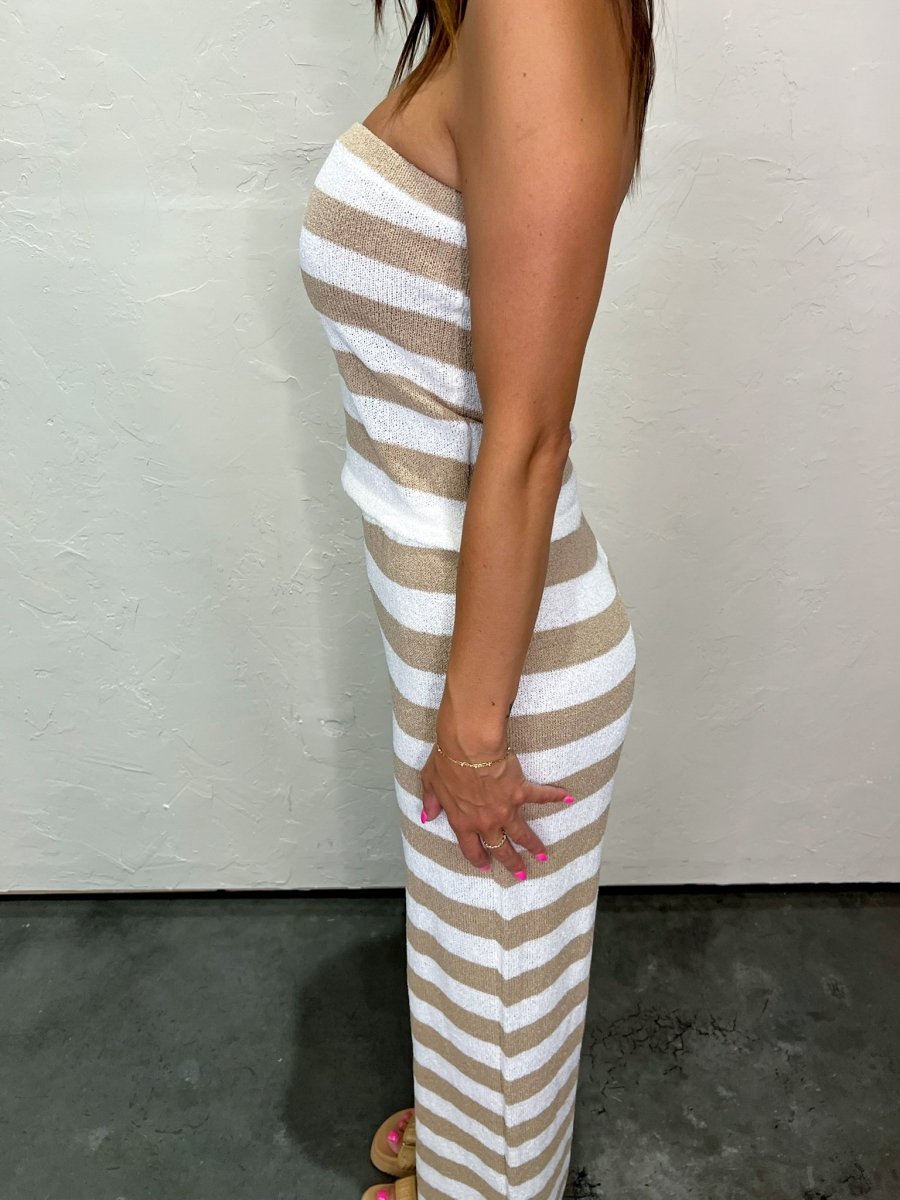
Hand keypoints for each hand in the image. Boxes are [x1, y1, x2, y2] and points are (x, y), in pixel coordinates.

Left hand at [418, 736, 573, 879]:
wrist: (468, 746)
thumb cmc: (446, 761)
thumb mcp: (429, 782)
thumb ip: (431, 802)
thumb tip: (428, 814)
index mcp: (462, 821)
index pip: (470, 848)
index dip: (478, 858)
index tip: (486, 866)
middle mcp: (485, 821)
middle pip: (500, 848)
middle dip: (511, 862)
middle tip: (521, 874)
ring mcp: (505, 808)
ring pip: (521, 833)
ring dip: (533, 845)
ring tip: (543, 854)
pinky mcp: (520, 791)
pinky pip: (540, 797)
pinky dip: (554, 797)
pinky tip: (567, 798)